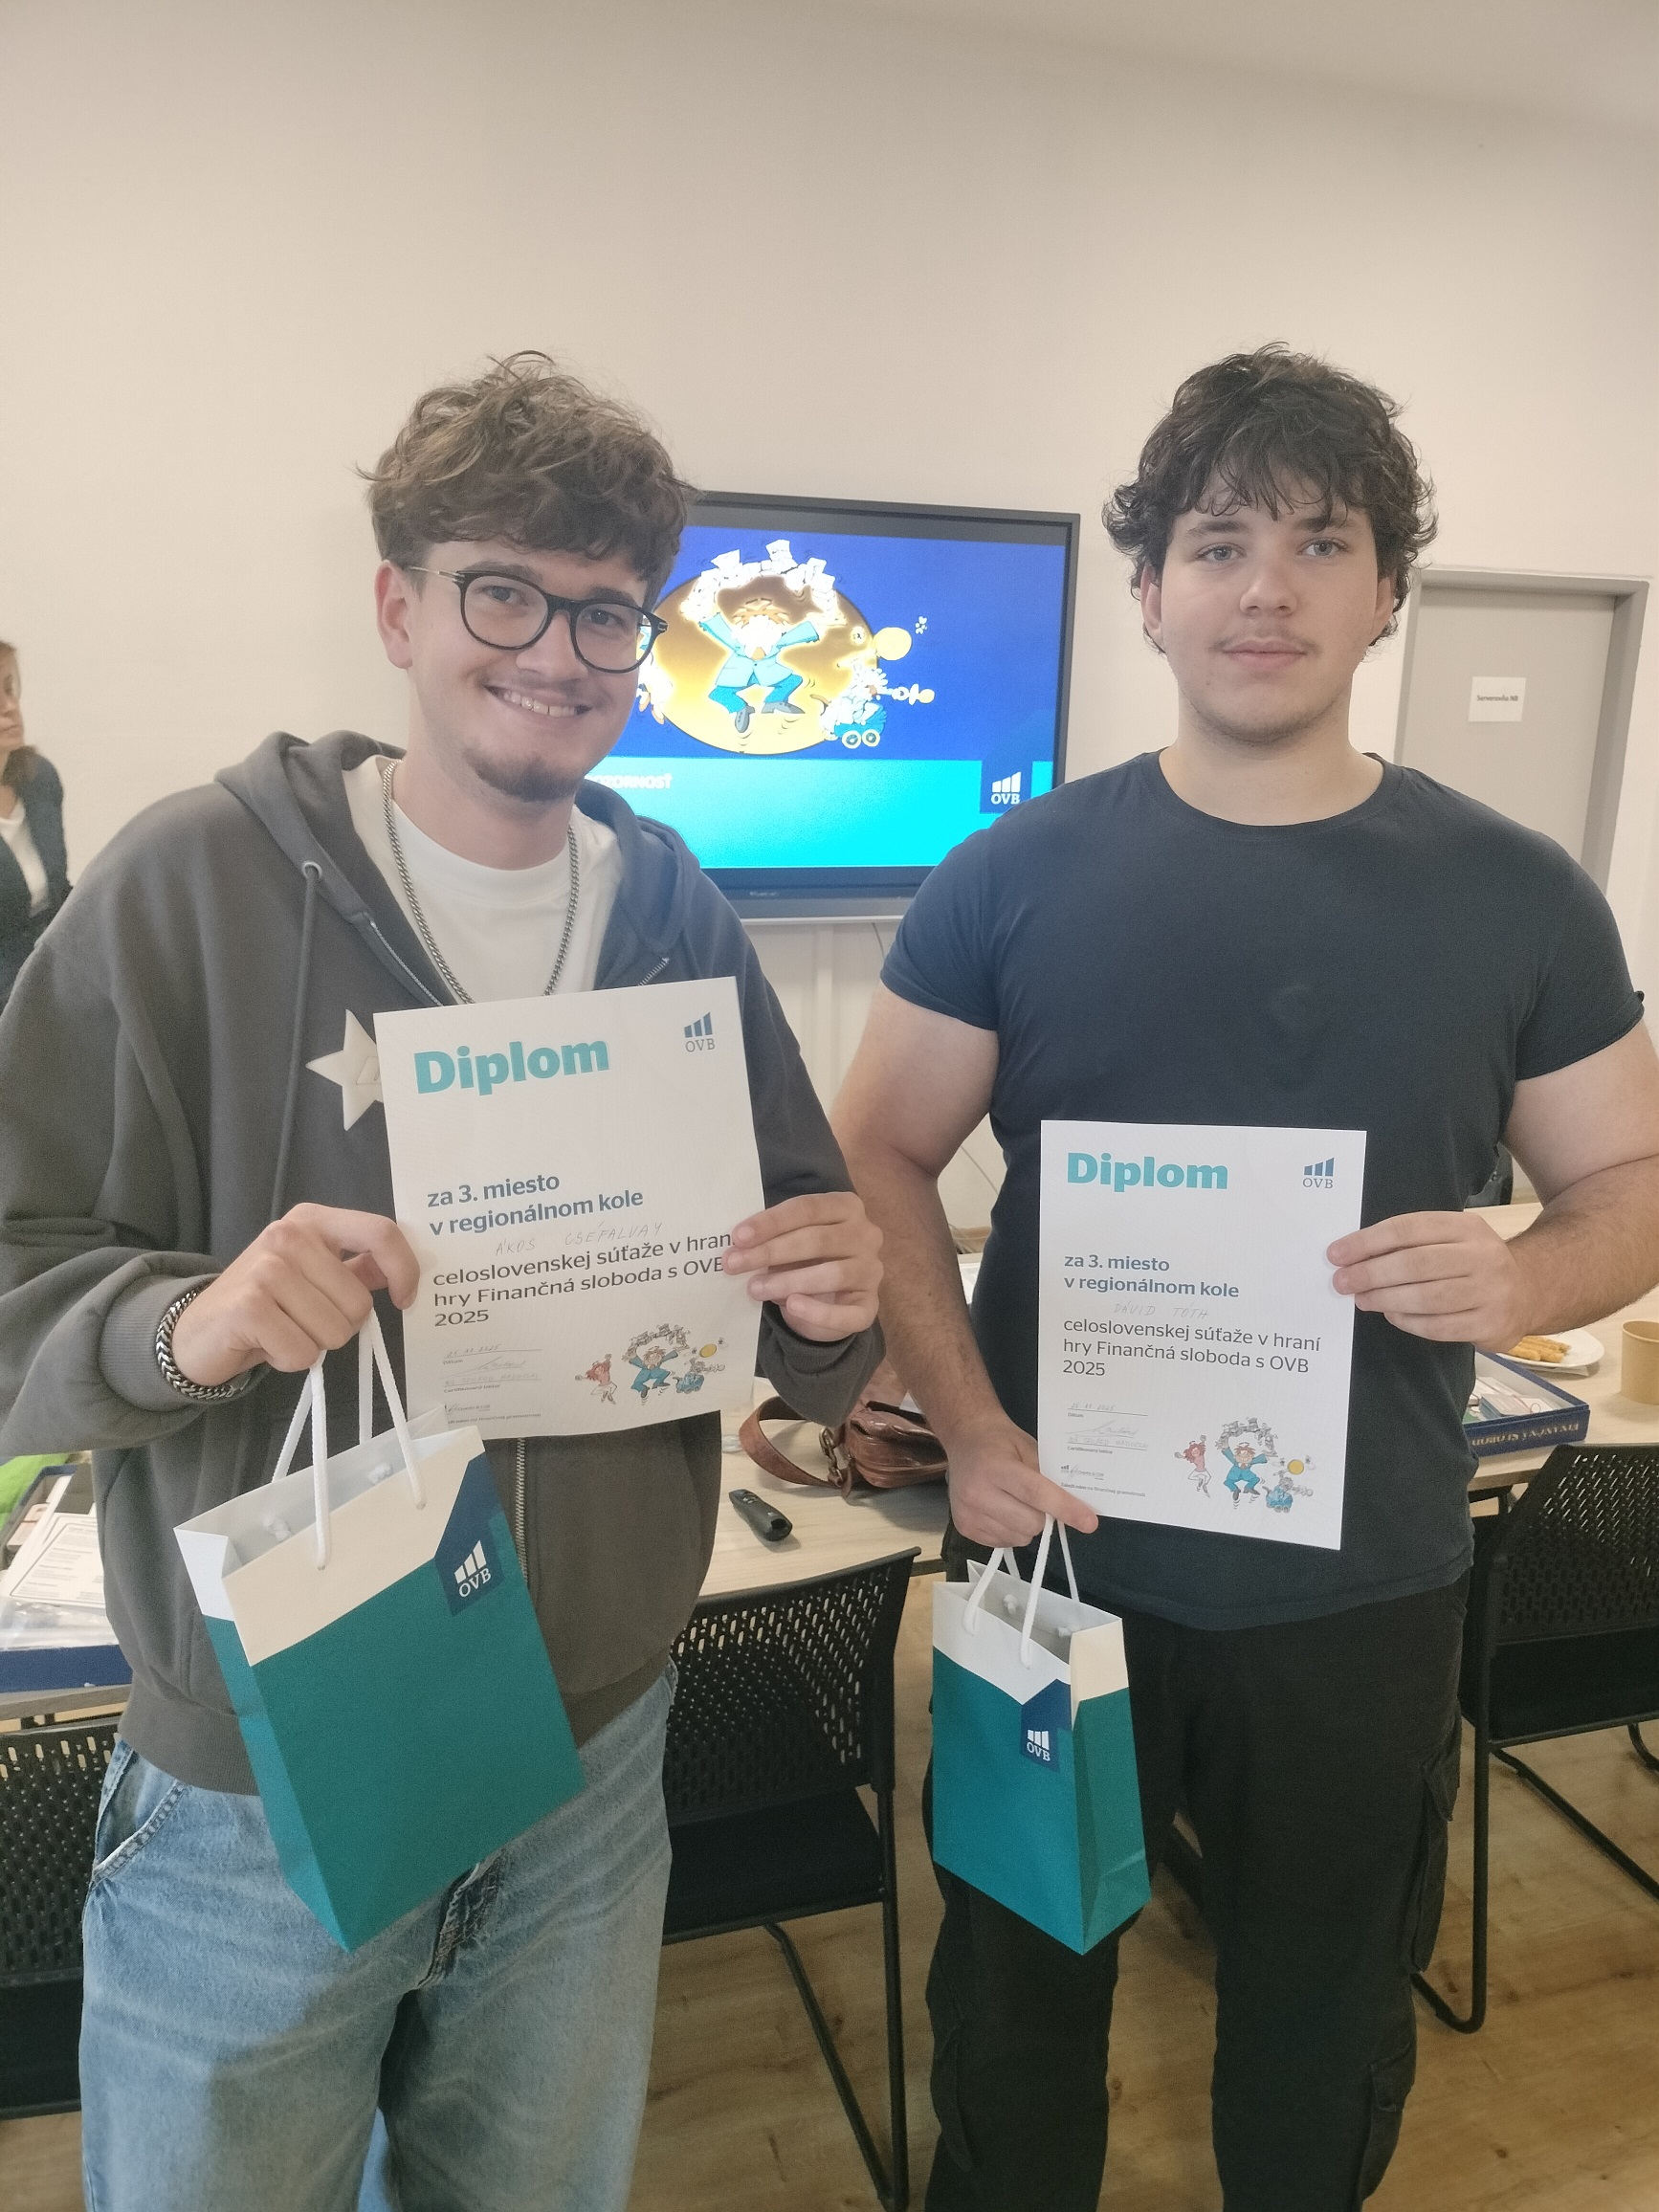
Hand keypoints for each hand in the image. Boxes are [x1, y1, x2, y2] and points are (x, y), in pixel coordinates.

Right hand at [170, 1205, 420, 1386]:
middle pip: (360, 1302)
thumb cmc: (264, 1304)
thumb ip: (358, 1268)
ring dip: (313, 1345)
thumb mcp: (313, 1275)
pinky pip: (303, 1352)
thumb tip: (405, 1270)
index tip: (404, 1300)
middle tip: (303, 1321)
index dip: (404, 1270)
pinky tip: (265, 1343)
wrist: (195, 1330)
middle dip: (340, 1326)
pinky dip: (289, 1359)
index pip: (380, 1233)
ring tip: (282, 1330)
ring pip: (335, 1331)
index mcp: (312, 1221)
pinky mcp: (250, 1306)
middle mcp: (289, 1235)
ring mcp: (267, 1269)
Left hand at [722, 1190, 881, 1342]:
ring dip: (788, 1282)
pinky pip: (847, 1313)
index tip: (738, 1236)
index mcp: (846, 1207)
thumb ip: (773, 1237)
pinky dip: (817, 1312)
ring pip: (832, 1274)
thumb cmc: (806, 1258)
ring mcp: (871, 1271)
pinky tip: (792, 1307)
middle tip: (735, 1264)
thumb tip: (738, 1247)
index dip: (771, 1222)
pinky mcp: (870, 1305)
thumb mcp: (791, 1239)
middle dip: (771, 1252)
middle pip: (817, 1240)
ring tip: (755, 1289)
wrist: (831, 1296)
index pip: (807, 1208)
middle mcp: (866, 1235)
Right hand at [943, 1414, 1098, 1548]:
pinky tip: (1002, 1511)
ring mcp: (968, 1513)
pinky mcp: (964, 1528)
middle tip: (1038, 1500)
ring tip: (1015, 1503)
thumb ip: (1050, 1476)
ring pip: (1019, 1537)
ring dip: (1027, 1526)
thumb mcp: (1029, 1448)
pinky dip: (1012, 1532)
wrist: (965, 1439)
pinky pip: (1004, 1543)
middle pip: (1030, 1522)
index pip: (1036, 1494)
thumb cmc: (1000, 1441)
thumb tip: (1077, 1506)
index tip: (1090, 1522)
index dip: (1065, 1509)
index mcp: (996, 1467)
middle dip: (1044, 1516)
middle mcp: (977, 1492)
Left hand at [1328, 1210, 1528, 1348]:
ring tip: (1362, 1299)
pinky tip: (1392, 1315)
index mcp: (1466, 1227)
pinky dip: (1409, 1321)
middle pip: (1415, 1264)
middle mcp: (1482, 1256)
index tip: (1337, 1254)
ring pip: (1427, 1297)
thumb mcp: (1451, 1239)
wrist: (1529, 1291)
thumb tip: (1355, 1256)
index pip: (1408, 1229)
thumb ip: (1412, 1243)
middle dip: (1371, 1273)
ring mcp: (1490, 1292)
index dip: (1367, 1242)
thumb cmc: (1472, 1263)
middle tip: (1342, 1281)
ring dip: (1386, 1299)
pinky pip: (1439, 1326)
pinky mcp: (1490, 1324)